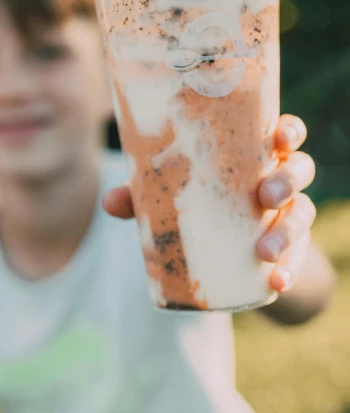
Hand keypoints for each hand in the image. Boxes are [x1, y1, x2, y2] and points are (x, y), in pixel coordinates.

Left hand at [103, 114, 315, 294]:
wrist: (227, 253)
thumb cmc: (197, 205)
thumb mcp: (173, 197)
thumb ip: (143, 196)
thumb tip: (110, 201)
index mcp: (254, 154)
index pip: (284, 132)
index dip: (289, 131)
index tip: (280, 138)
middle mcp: (278, 180)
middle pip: (299, 168)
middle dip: (286, 180)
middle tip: (264, 196)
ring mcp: (288, 214)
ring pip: (302, 212)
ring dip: (287, 230)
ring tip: (263, 250)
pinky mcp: (292, 249)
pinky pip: (298, 257)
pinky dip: (289, 270)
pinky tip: (277, 281)